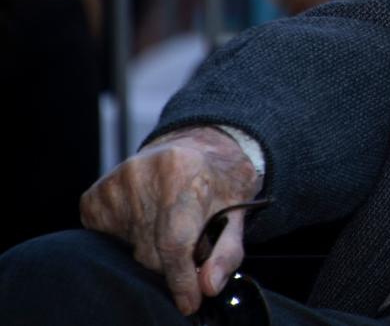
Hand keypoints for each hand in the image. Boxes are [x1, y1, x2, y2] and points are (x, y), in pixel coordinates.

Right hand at [79, 126, 260, 315]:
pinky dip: (130, 242)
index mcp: (184, 170)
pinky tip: (148, 222)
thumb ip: (227, 251)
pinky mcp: (94, 197)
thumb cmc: (219, 181)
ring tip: (171, 228)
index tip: (190, 301)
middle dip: (173, 264)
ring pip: (130, 250)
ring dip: (153, 252)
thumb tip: (209, 286)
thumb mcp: (237, 210)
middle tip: (189, 249)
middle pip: (151, 250)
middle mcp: (142, 172)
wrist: (195, 147)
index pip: (175, 240)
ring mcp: (114, 184)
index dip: (182, 278)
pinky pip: (108, 241)